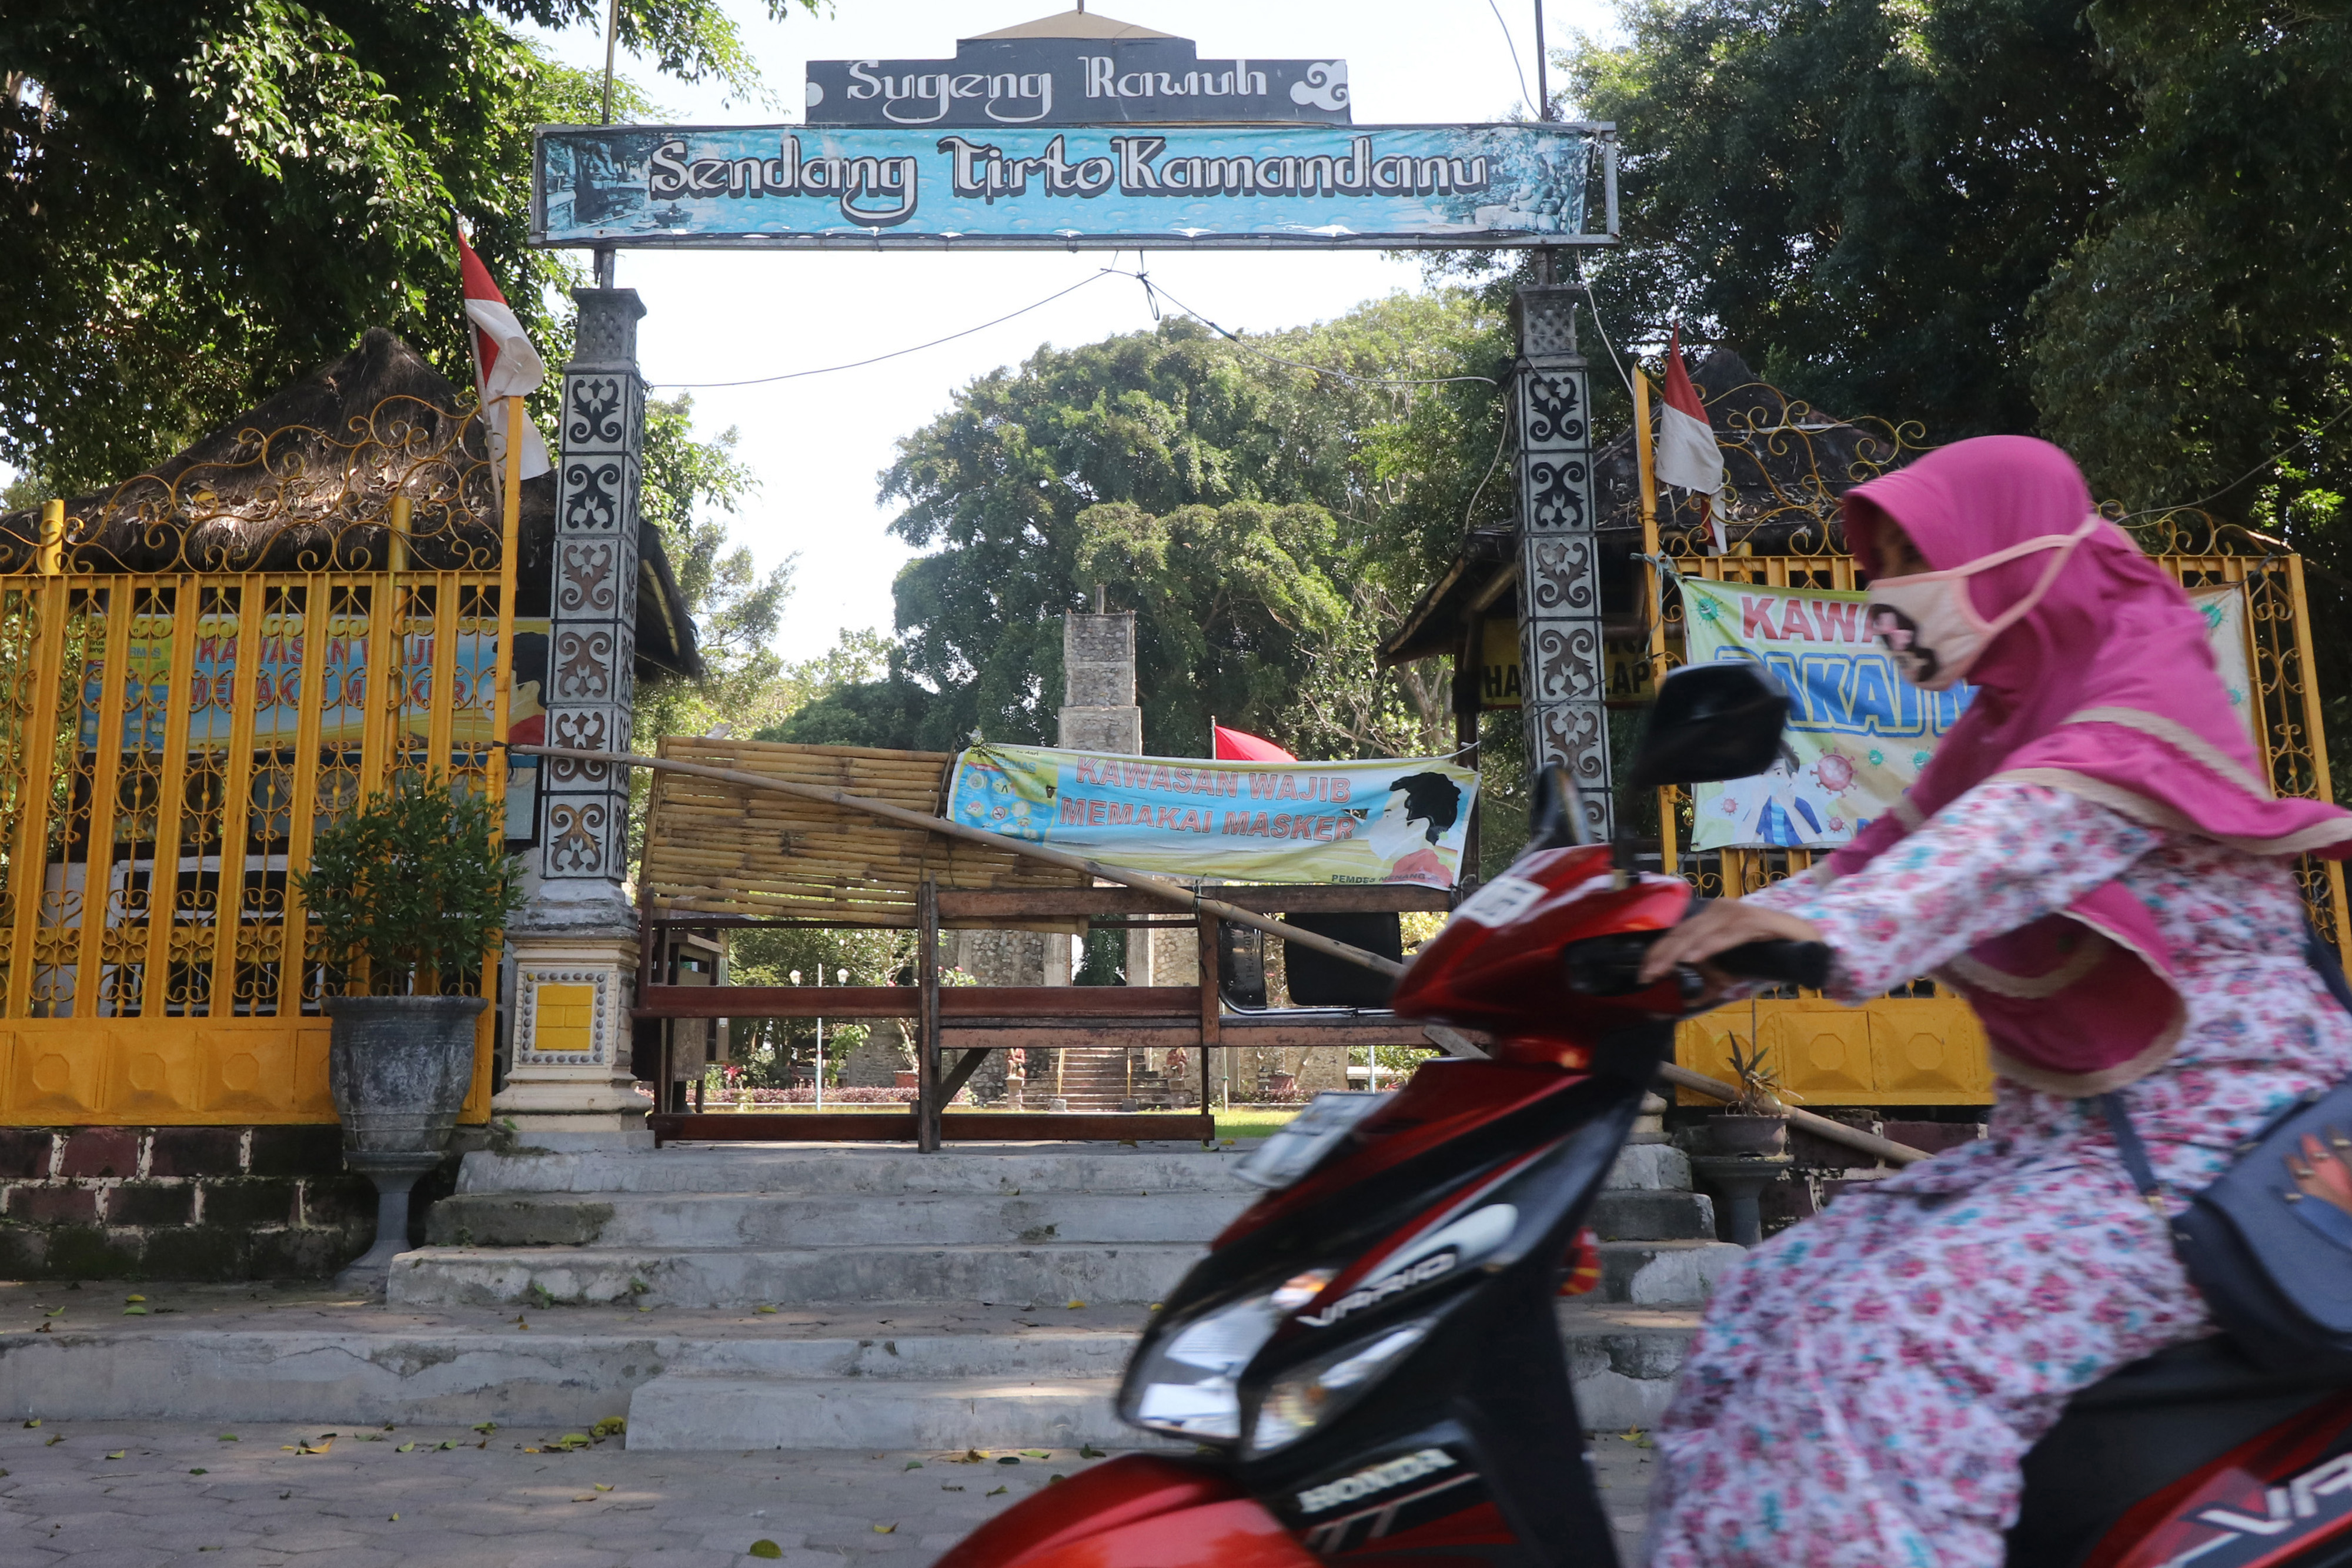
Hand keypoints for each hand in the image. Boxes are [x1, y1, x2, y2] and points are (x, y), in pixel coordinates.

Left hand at [1637, 898, 1827, 987]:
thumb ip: (1710, 981)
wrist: (1809, 943)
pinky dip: (1709, 946)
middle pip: (1683, 932)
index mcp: (1710, 918)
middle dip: (1661, 955)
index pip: (1676, 934)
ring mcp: (1737, 913)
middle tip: (1646, 977)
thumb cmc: (1768, 954)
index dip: (1657, 953)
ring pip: (1700, 932)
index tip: (1642, 974)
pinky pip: (1727, 934)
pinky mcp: (1755, 920)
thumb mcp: (1732, 970)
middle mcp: (1720, 910)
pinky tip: (1694, 957)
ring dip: (1678, 952)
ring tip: (1662, 969)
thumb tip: (1684, 1000)